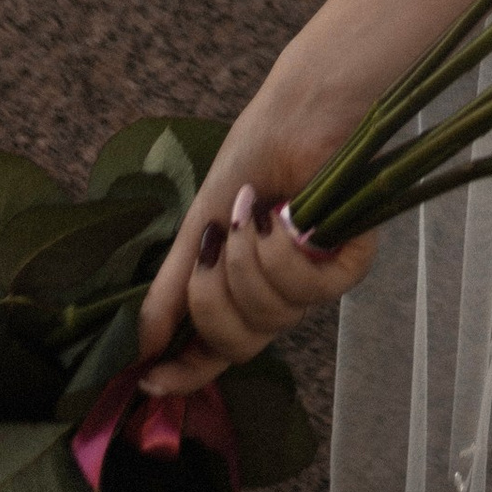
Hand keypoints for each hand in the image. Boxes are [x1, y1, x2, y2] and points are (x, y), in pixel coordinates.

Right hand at [136, 71, 378, 396]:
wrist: (300, 109)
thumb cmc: (255, 153)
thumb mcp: (201, 224)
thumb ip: (172, 285)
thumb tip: (142, 348)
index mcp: (242, 284)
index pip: (216, 348)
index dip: (185, 374)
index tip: (150, 382)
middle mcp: (279, 291)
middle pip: (239, 343)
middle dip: (214, 301)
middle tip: (214, 248)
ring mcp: (315, 278)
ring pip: (271, 318)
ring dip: (249, 263)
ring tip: (252, 214)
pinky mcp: (350, 259)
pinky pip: (311, 291)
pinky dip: (284, 253)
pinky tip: (282, 216)